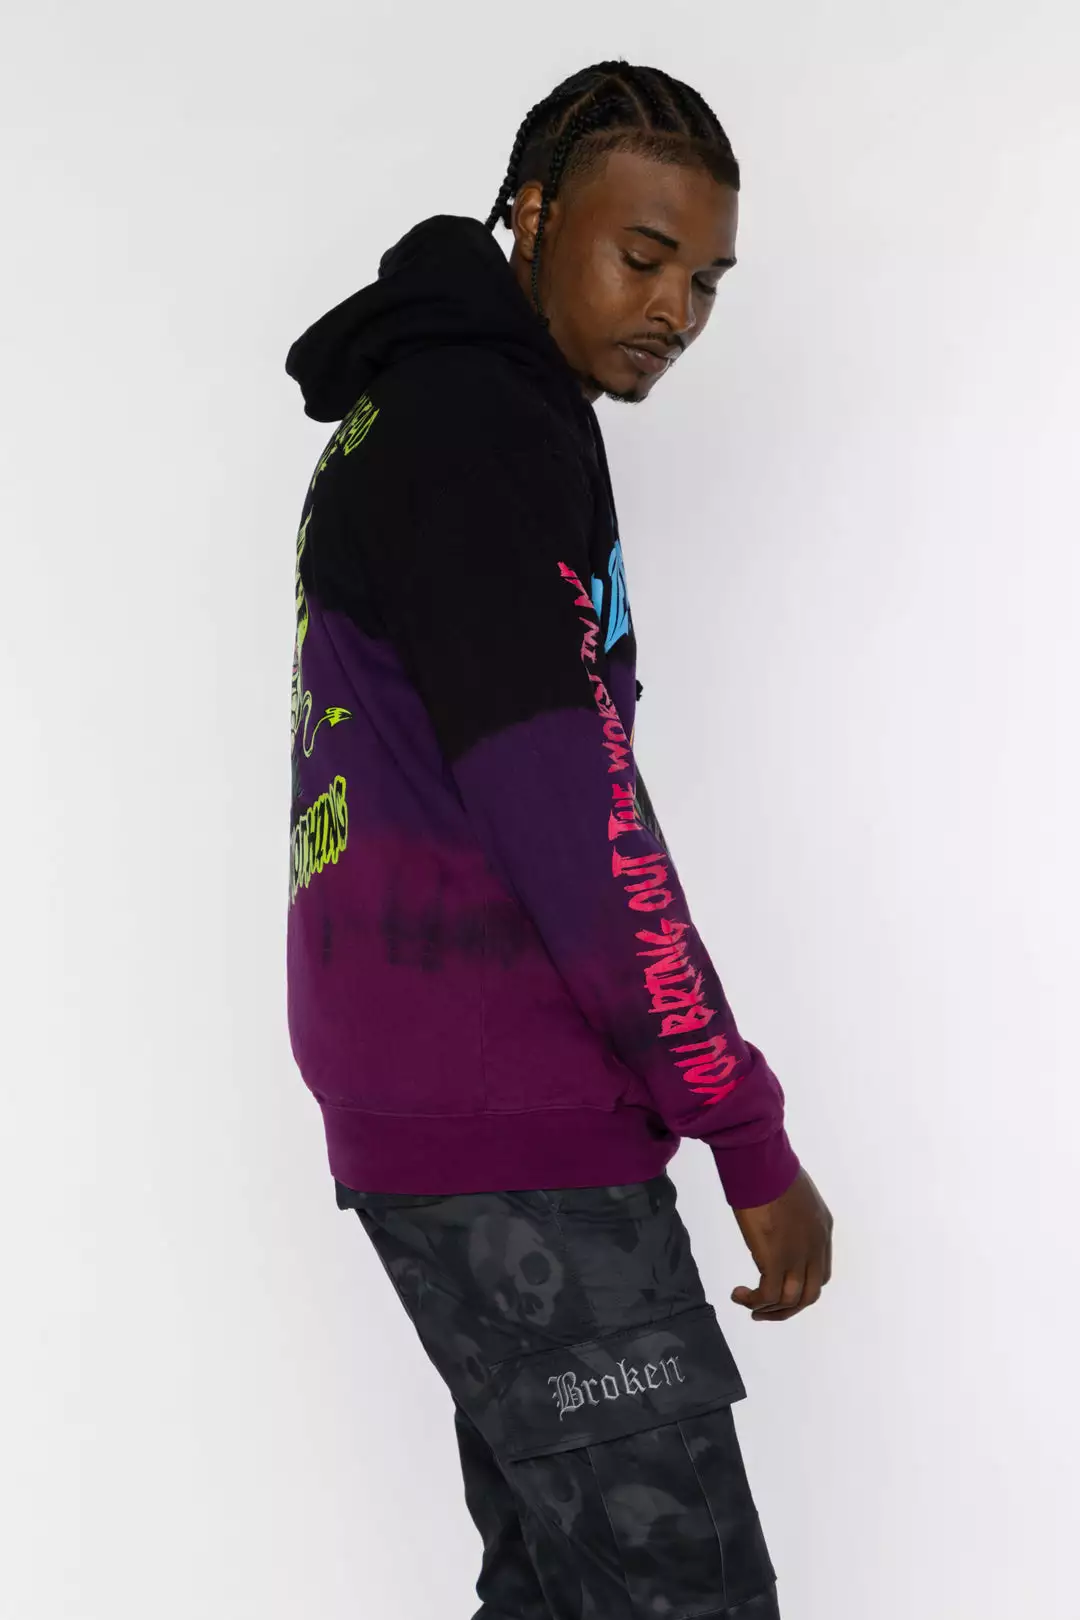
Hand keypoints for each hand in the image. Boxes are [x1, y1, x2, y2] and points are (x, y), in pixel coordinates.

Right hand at [731, 1168, 832, 1321]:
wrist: (761, 1162)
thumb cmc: (769, 1168)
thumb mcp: (793, 1193)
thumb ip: (791, 1214)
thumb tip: (776, 1224)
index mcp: (822, 1230)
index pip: (819, 1272)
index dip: (801, 1285)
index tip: (780, 1285)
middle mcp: (815, 1247)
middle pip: (810, 1293)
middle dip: (788, 1306)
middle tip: (765, 1307)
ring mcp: (797, 1254)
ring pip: (791, 1299)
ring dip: (770, 1309)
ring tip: (749, 1305)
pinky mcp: (775, 1257)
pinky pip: (769, 1293)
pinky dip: (755, 1300)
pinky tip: (739, 1294)